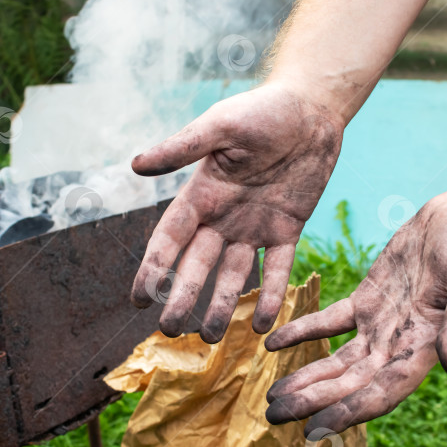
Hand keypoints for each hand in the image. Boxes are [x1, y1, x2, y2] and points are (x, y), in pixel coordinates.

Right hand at [130, 82, 344, 342]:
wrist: (311, 110)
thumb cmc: (262, 110)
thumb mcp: (220, 125)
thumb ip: (183, 147)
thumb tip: (135, 164)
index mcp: (202, 194)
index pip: (169, 239)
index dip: (152, 268)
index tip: (138, 299)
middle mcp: (223, 216)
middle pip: (197, 265)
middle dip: (183, 297)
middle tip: (172, 331)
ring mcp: (255, 226)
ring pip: (234, 275)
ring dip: (222, 305)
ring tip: (211, 337)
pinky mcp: (287, 229)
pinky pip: (277, 268)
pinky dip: (272, 295)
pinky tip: (262, 325)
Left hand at [263, 190, 446, 433]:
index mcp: (424, 347)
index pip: (380, 392)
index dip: (347, 412)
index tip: (314, 430)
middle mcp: (397, 344)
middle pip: (349, 383)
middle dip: (313, 401)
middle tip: (273, 416)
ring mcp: (378, 323)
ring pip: (336, 360)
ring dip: (306, 378)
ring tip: (272, 398)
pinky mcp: (365, 299)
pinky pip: (328, 321)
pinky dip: (301, 332)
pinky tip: (273, 344)